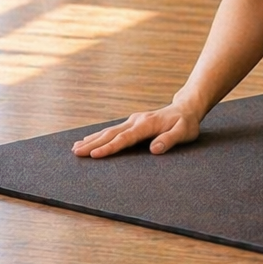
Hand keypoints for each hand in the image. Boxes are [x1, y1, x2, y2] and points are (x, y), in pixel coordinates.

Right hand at [71, 102, 201, 158]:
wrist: (186, 108)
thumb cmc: (186, 123)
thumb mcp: (184, 132)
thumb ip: (170, 140)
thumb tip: (154, 149)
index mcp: (147, 125)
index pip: (125, 138)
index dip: (110, 147)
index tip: (94, 154)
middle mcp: (136, 121)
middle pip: (111, 134)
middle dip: (93, 143)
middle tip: (75, 152)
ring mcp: (133, 121)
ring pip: (109, 131)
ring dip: (92, 139)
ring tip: (75, 147)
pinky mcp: (132, 122)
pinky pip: (113, 130)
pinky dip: (99, 135)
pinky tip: (89, 140)